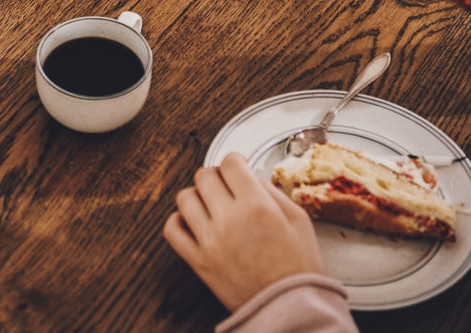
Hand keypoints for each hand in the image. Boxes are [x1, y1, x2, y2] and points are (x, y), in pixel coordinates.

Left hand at [162, 153, 325, 312]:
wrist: (290, 309)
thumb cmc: (299, 269)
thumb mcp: (299, 221)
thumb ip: (273, 192)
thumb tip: (252, 178)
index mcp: (257, 206)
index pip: (230, 164)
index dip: (235, 160)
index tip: (237, 166)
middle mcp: (229, 219)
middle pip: (205, 176)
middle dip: (216, 175)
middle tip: (225, 185)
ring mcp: (210, 240)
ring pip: (185, 198)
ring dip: (197, 195)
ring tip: (210, 203)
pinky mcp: (197, 261)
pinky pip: (172, 230)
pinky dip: (178, 220)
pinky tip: (191, 221)